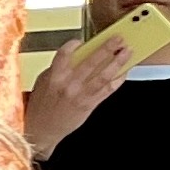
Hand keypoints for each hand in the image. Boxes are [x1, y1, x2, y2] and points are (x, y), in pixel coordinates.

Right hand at [30, 26, 143, 157]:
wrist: (41, 131)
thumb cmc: (41, 107)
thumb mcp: (43, 84)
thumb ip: (57, 69)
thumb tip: (75, 55)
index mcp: (53, 78)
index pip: (64, 55)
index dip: (74, 45)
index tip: (81, 40)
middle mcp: (68, 85)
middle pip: (91, 62)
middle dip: (107, 48)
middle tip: (118, 38)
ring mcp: (81, 95)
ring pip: (104, 75)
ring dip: (118, 62)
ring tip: (128, 51)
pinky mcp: (90, 104)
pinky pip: (108, 89)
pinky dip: (118, 79)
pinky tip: (124, 70)